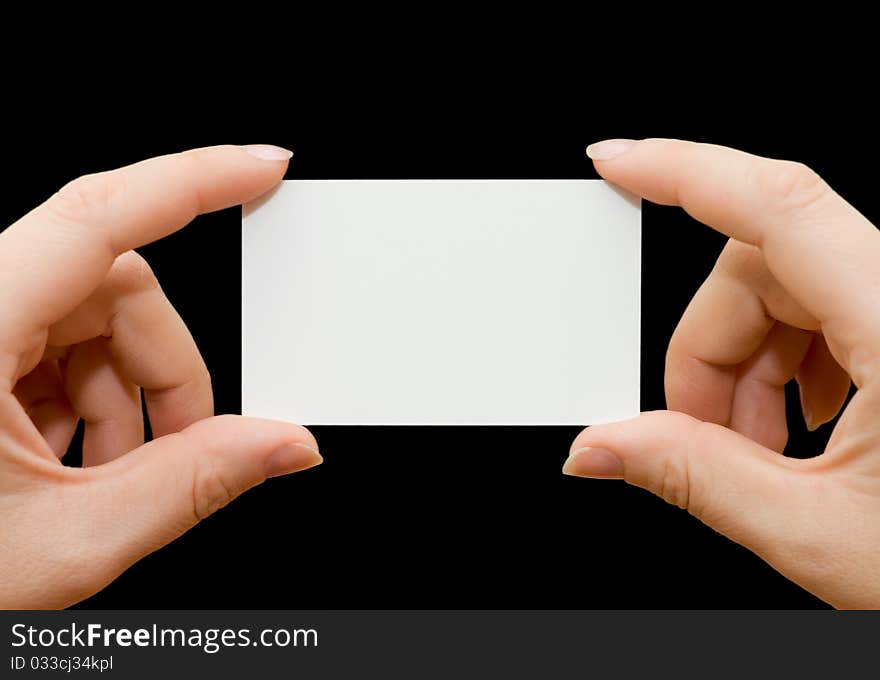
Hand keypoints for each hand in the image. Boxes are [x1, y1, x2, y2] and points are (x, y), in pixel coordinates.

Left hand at [0, 145, 321, 608]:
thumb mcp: (65, 540)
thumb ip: (194, 484)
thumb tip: (282, 445)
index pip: (98, 218)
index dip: (194, 181)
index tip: (261, 167)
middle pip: (115, 290)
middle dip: (168, 369)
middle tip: (188, 448)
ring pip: (91, 322)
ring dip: (128, 396)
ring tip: (113, 479)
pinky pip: (54, 348)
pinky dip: (89, 402)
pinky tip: (76, 466)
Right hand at [563, 138, 879, 607]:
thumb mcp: (821, 532)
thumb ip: (694, 478)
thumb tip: (605, 447)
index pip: (778, 205)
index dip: (684, 171)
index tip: (619, 163)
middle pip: (763, 269)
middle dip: (709, 350)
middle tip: (696, 435)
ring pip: (789, 295)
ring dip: (746, 369)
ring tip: (755, 454)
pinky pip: (829, 317)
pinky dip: (788, 369)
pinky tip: (797, 431)